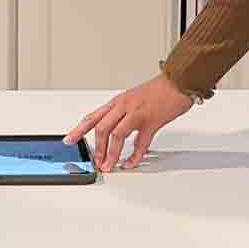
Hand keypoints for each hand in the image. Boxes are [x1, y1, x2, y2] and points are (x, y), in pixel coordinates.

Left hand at [64, 73, 191, 172]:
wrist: (179, 82)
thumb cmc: (159, 90)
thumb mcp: (133, 98)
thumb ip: (122, 112)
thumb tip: (111, 129)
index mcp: (118, 101)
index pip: (92, 117)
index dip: (78, 130)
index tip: (69, 140)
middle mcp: (124, 106)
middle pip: (102, 128)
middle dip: (97, 148)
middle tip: (95, 162)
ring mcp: (137, 114)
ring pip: (117, 135)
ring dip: (111, 153)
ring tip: (108, 165)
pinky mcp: (152, 121)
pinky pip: (140, 143)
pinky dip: (134, 156)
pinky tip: (130, 163)